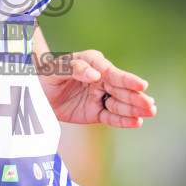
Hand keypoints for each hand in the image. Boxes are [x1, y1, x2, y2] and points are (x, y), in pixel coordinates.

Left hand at [39, 49, 156, 127]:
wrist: (34, 91)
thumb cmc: (45, 74)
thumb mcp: (55, 69)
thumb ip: (75, 69)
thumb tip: (95, 75)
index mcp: (92, 63)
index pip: (113, 72)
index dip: (127, 79)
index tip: (142, 85)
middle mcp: (100, 78)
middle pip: (121, 89)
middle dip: (136, 97)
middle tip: (150, 104)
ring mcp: (99, 96)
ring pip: (119, 103)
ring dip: (134, 109)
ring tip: (149, 112)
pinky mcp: (95, 112)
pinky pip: (111, 117)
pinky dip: (123, 120)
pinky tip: (136, 122)